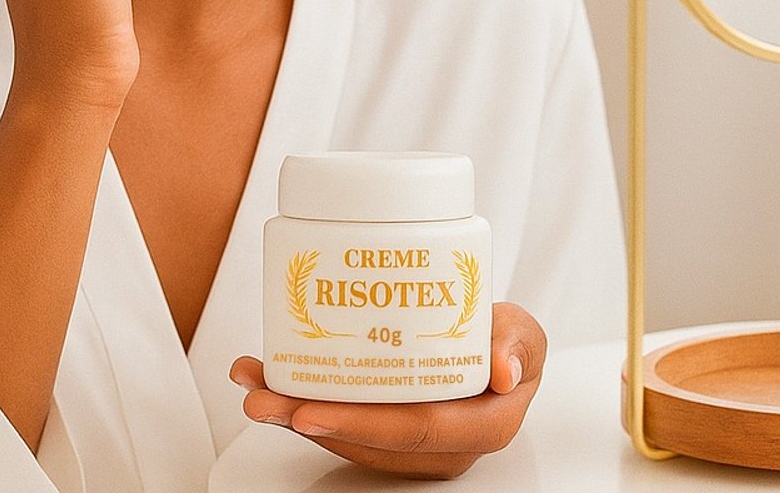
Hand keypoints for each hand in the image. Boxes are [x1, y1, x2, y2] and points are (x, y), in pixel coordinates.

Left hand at [228, 302, 547, 478]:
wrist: (492, 346)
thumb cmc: (507, 343)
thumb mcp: (525, 334)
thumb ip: (520, 345)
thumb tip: (504, 372)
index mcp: (479, 427)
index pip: (414, 430)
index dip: (360, 424)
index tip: (313, 410)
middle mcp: (439, 446)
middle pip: (366, 440)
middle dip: (307, 420)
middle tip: (264, 397)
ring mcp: (408, 443)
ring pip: (344, 435)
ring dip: (291, 413)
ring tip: (253, 385)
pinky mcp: (384, 431)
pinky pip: (339, 423)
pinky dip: (298, 402)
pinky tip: (267, 380)